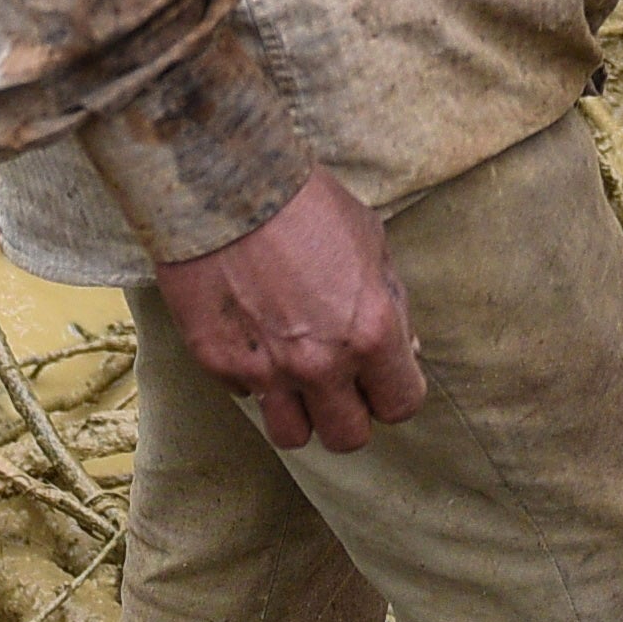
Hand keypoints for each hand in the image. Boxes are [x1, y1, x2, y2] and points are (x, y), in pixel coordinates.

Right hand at [152, 167, 424, 452]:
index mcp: (369, 332)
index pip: (400, 405)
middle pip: (349, 438)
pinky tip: (253, 338)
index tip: (381, 379)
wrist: (222, 183)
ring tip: (294, 376)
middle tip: (339, 384)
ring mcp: (266, 370)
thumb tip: (404, 347)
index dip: (393, 392)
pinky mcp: (218, 363)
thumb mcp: (370, 242)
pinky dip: (253, 378)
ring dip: (299, 412)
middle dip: (349, 413)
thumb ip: (389, 303)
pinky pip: (245, 397)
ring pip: (293, 437)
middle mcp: (321, 364)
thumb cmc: (304, 202)